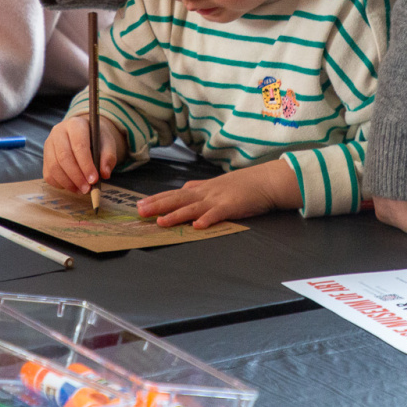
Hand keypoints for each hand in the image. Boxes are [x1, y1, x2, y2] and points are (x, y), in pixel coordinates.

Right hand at [43, 113, 125, 193]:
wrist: (86, 135)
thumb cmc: (97, 139)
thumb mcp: (107, 144)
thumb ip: (108, 157)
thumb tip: (105, 173)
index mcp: (75, 124)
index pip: (78, 145)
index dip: (86, 164)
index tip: (94, 179)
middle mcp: (58, 132)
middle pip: (64, 157)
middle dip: (76, 176)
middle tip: (87, 189)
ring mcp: (49, 144)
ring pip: (54, 167)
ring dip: (68, 183)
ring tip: (82, 190)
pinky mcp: (45, 158)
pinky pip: (49, 175)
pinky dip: (61, 185)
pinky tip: (74, 187)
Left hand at [137, 160, 299, 228]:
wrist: (266, 180)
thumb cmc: (243, 184)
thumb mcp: (218, 184)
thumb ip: (200, 188)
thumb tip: (184, 189)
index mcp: (202, 189)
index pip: (175, 194)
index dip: (157, 199)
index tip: (139, 204)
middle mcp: (206, 193)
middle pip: (178, 199)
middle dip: (157, 205)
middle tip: (139, 212)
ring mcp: (218, 199)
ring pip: (193, 207)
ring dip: (176, 215)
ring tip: (161, 221)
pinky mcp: (232, 206)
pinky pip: (217, 214)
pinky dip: (207, 220)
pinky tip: (197, 226)